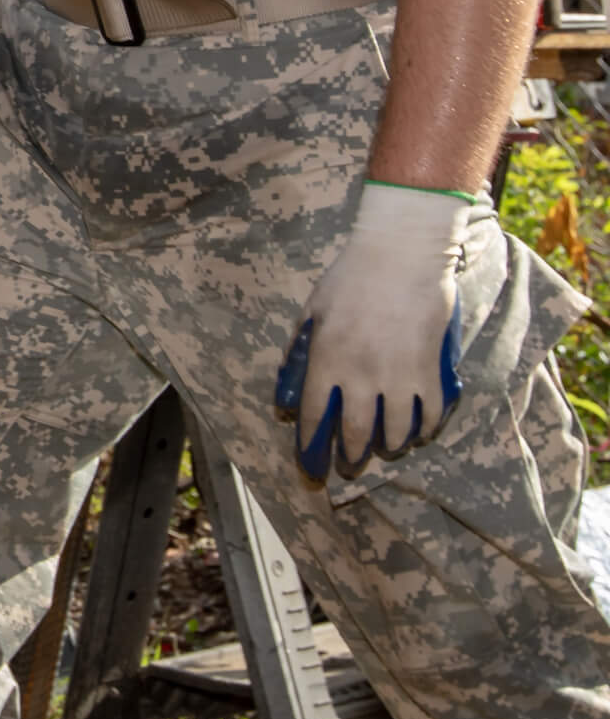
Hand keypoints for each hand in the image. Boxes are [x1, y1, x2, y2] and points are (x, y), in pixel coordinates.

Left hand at [274, 181, 467, 482]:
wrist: (402, 253)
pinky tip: (419, 432)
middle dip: (351, 457)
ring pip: (395, 432)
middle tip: (350, 466)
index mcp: (327, 361)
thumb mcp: (312, 310)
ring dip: (389, 446)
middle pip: (356, 434)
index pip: (314, 417)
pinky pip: (429, 414)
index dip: (311, 446)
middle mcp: (361, 376)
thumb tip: (287, 386)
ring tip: (386, 448)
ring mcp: (399, 376)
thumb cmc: (351, 276)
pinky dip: (425, 429)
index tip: (311, 463)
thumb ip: (299, 350)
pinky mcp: (430, 371)